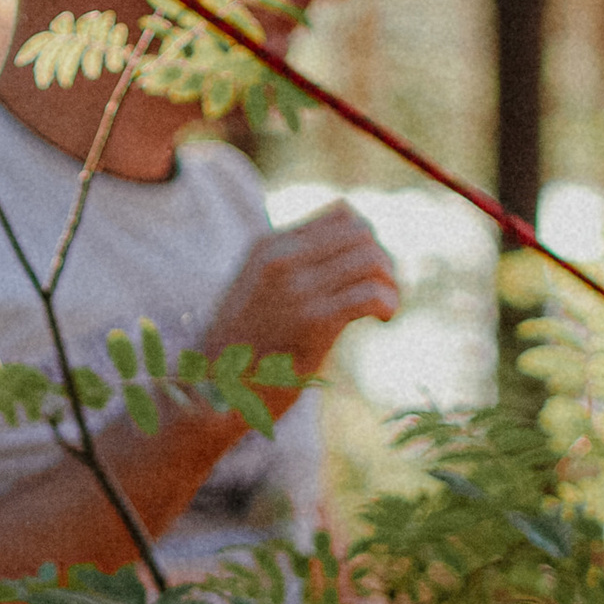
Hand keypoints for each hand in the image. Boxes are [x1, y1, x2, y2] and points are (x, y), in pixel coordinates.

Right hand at [205, 207, 400, 408]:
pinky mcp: (314, 321)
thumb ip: (290, 267)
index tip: (366, 273)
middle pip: (362, 232)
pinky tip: (382, 320)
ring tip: (384, 309)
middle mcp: (282, 258)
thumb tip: (343, 257)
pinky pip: (371, 294)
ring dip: (389, 283)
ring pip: (372, 259)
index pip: (342, 213)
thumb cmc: (241, 348)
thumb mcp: (256, 289)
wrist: (213, 390)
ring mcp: (297, 288)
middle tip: (381, 293)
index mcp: (269, 245)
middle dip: (383, 260)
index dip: (366, 241)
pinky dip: (388, 305)